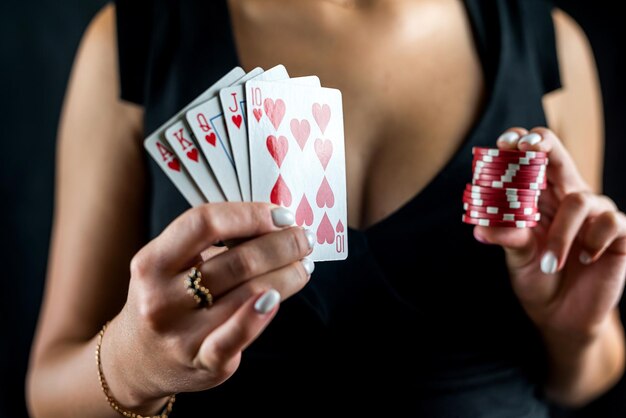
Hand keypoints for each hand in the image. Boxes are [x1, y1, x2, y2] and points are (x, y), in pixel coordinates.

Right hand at [100, 203, 314, 411]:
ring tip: (304, 265)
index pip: (205, 223)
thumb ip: (209, 243)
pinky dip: (260, 316)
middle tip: (303, 239)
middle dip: (282, 245)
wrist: (138, 360)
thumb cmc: (165, 300)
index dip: (250, 214)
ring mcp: (182, 333)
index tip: (281, 215)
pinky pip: (236, 338)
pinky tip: (278, 298)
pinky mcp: (203, 362)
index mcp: (152, 262)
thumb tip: (272, 222)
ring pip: (249, 293)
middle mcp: (162, 298)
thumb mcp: (168, 265)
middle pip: (237, 260)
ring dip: (287, 275)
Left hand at [474, 128, 625, 338]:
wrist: (561, 314)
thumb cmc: (536, 277)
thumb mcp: (518, 256)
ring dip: (560, 235)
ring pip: (579, 200)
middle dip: (543, 146)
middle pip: (558, 157)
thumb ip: (506, 237)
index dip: (519, 144)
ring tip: (548, 263)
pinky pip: (610, 222)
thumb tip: (480, 227)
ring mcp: (595, 213)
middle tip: (526, 147)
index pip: (531, 160)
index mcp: (539, 197)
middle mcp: (567, 196)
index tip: (503, 144)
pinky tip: (584, 259)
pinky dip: (592, 241)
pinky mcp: (620, 233)